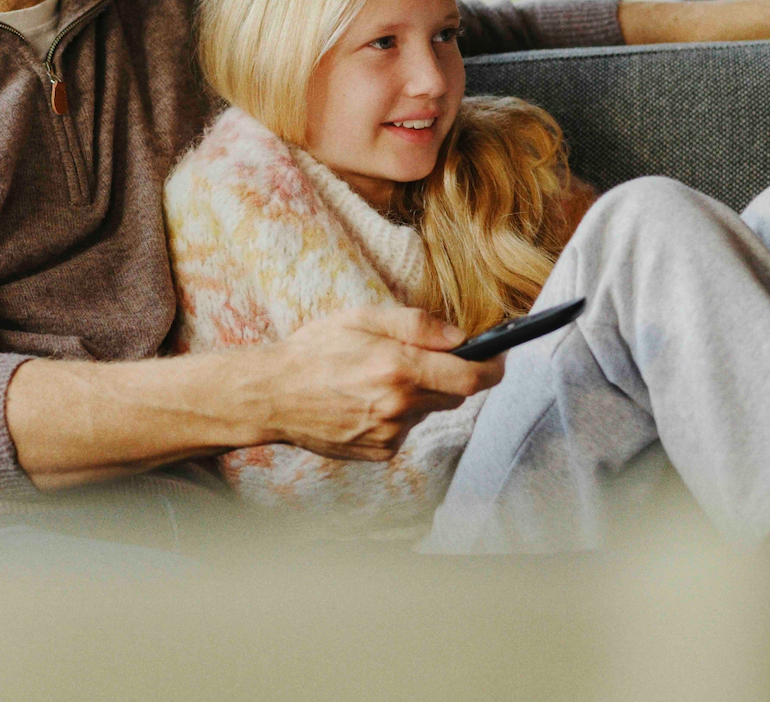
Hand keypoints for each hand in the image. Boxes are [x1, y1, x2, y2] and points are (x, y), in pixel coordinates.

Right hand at [243, 306, 501, 461]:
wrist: (272, 395)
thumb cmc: (313, 351)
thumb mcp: (361, 318)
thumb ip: (416, 325)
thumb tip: (460, 337)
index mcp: (398, 367)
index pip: (471, 376)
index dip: (493, 366)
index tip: (498, 357)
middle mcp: (399, 405)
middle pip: (454, 394)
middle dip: (446, 375)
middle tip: (414, 360)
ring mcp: (390, 433)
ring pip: (428, 411)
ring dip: (417, 395)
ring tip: (375, 380)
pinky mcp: (381, 451)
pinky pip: (406, 429)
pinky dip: (397, 415)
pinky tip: (365, 402)